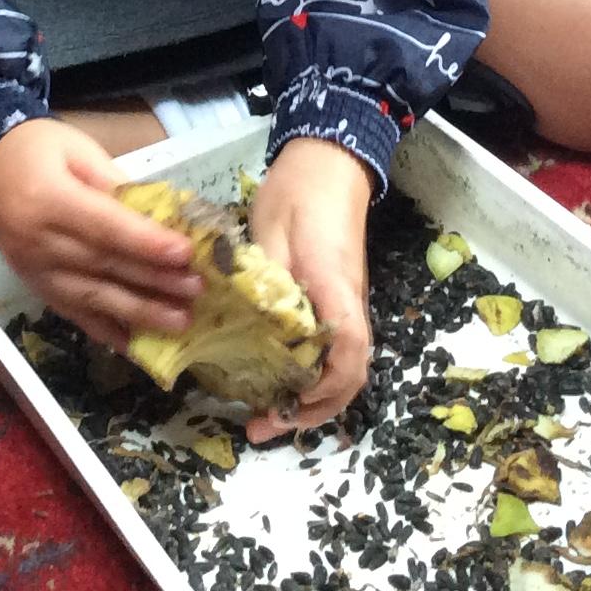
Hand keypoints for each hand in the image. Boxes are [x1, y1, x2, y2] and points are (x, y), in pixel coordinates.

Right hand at [0, 118, 200, 346]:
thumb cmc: (35, 149)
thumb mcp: (76, 149)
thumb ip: (113, 182)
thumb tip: (158, 217)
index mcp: (48, 199)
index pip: (103, 226)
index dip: (145, 242)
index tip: (184, 253)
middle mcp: (37, 242)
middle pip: (103, 265)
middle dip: (153, 280)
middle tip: (197, 289)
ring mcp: (34, 271)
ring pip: (92, 297)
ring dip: (139, 312)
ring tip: (180, 321)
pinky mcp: (35, 287)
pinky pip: (73, 313)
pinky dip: (106, 331)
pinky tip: (136, 344)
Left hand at [244, 137, 371, 441]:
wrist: (328, 164)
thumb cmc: (297, 194)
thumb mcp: (269, 233)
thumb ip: (261, 282)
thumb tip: (240, 328)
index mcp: (335, 287)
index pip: (347, 348)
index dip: (322, 385)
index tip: (285, 403)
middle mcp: (349, 305)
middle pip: (351, 375)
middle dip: (311, 411)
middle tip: (260, 427)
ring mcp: (345, 307)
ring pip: (342, 369)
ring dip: (309, 400)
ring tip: (264, 416)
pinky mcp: (335, 303)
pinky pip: (331, 353)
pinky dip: (309, 379)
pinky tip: (274, 382)